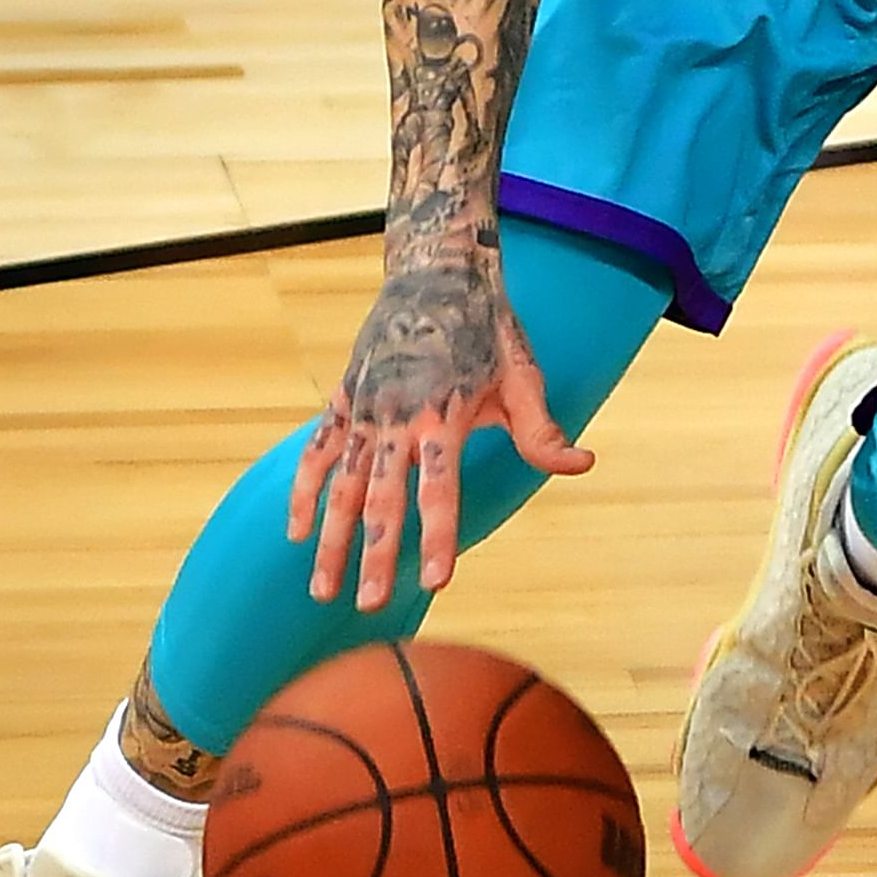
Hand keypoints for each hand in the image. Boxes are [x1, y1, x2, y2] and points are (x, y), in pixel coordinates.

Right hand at [288, 252, 594, 611]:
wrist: (436, 271)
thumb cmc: (488, 328)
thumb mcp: (523, 375)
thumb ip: (542, 431)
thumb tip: (583, 466)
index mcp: (447, 413)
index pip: (441, 489)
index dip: (438, 536)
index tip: (435, 582)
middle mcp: (399, 416)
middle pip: (384, 499)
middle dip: (376, 556)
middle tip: (369, 605)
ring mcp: (366, 408)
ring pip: (343, 485)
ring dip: (331, 539)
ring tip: (322, 589)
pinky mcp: (344, 398)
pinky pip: (316, 451)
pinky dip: (303, 491)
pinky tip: (294, 532)